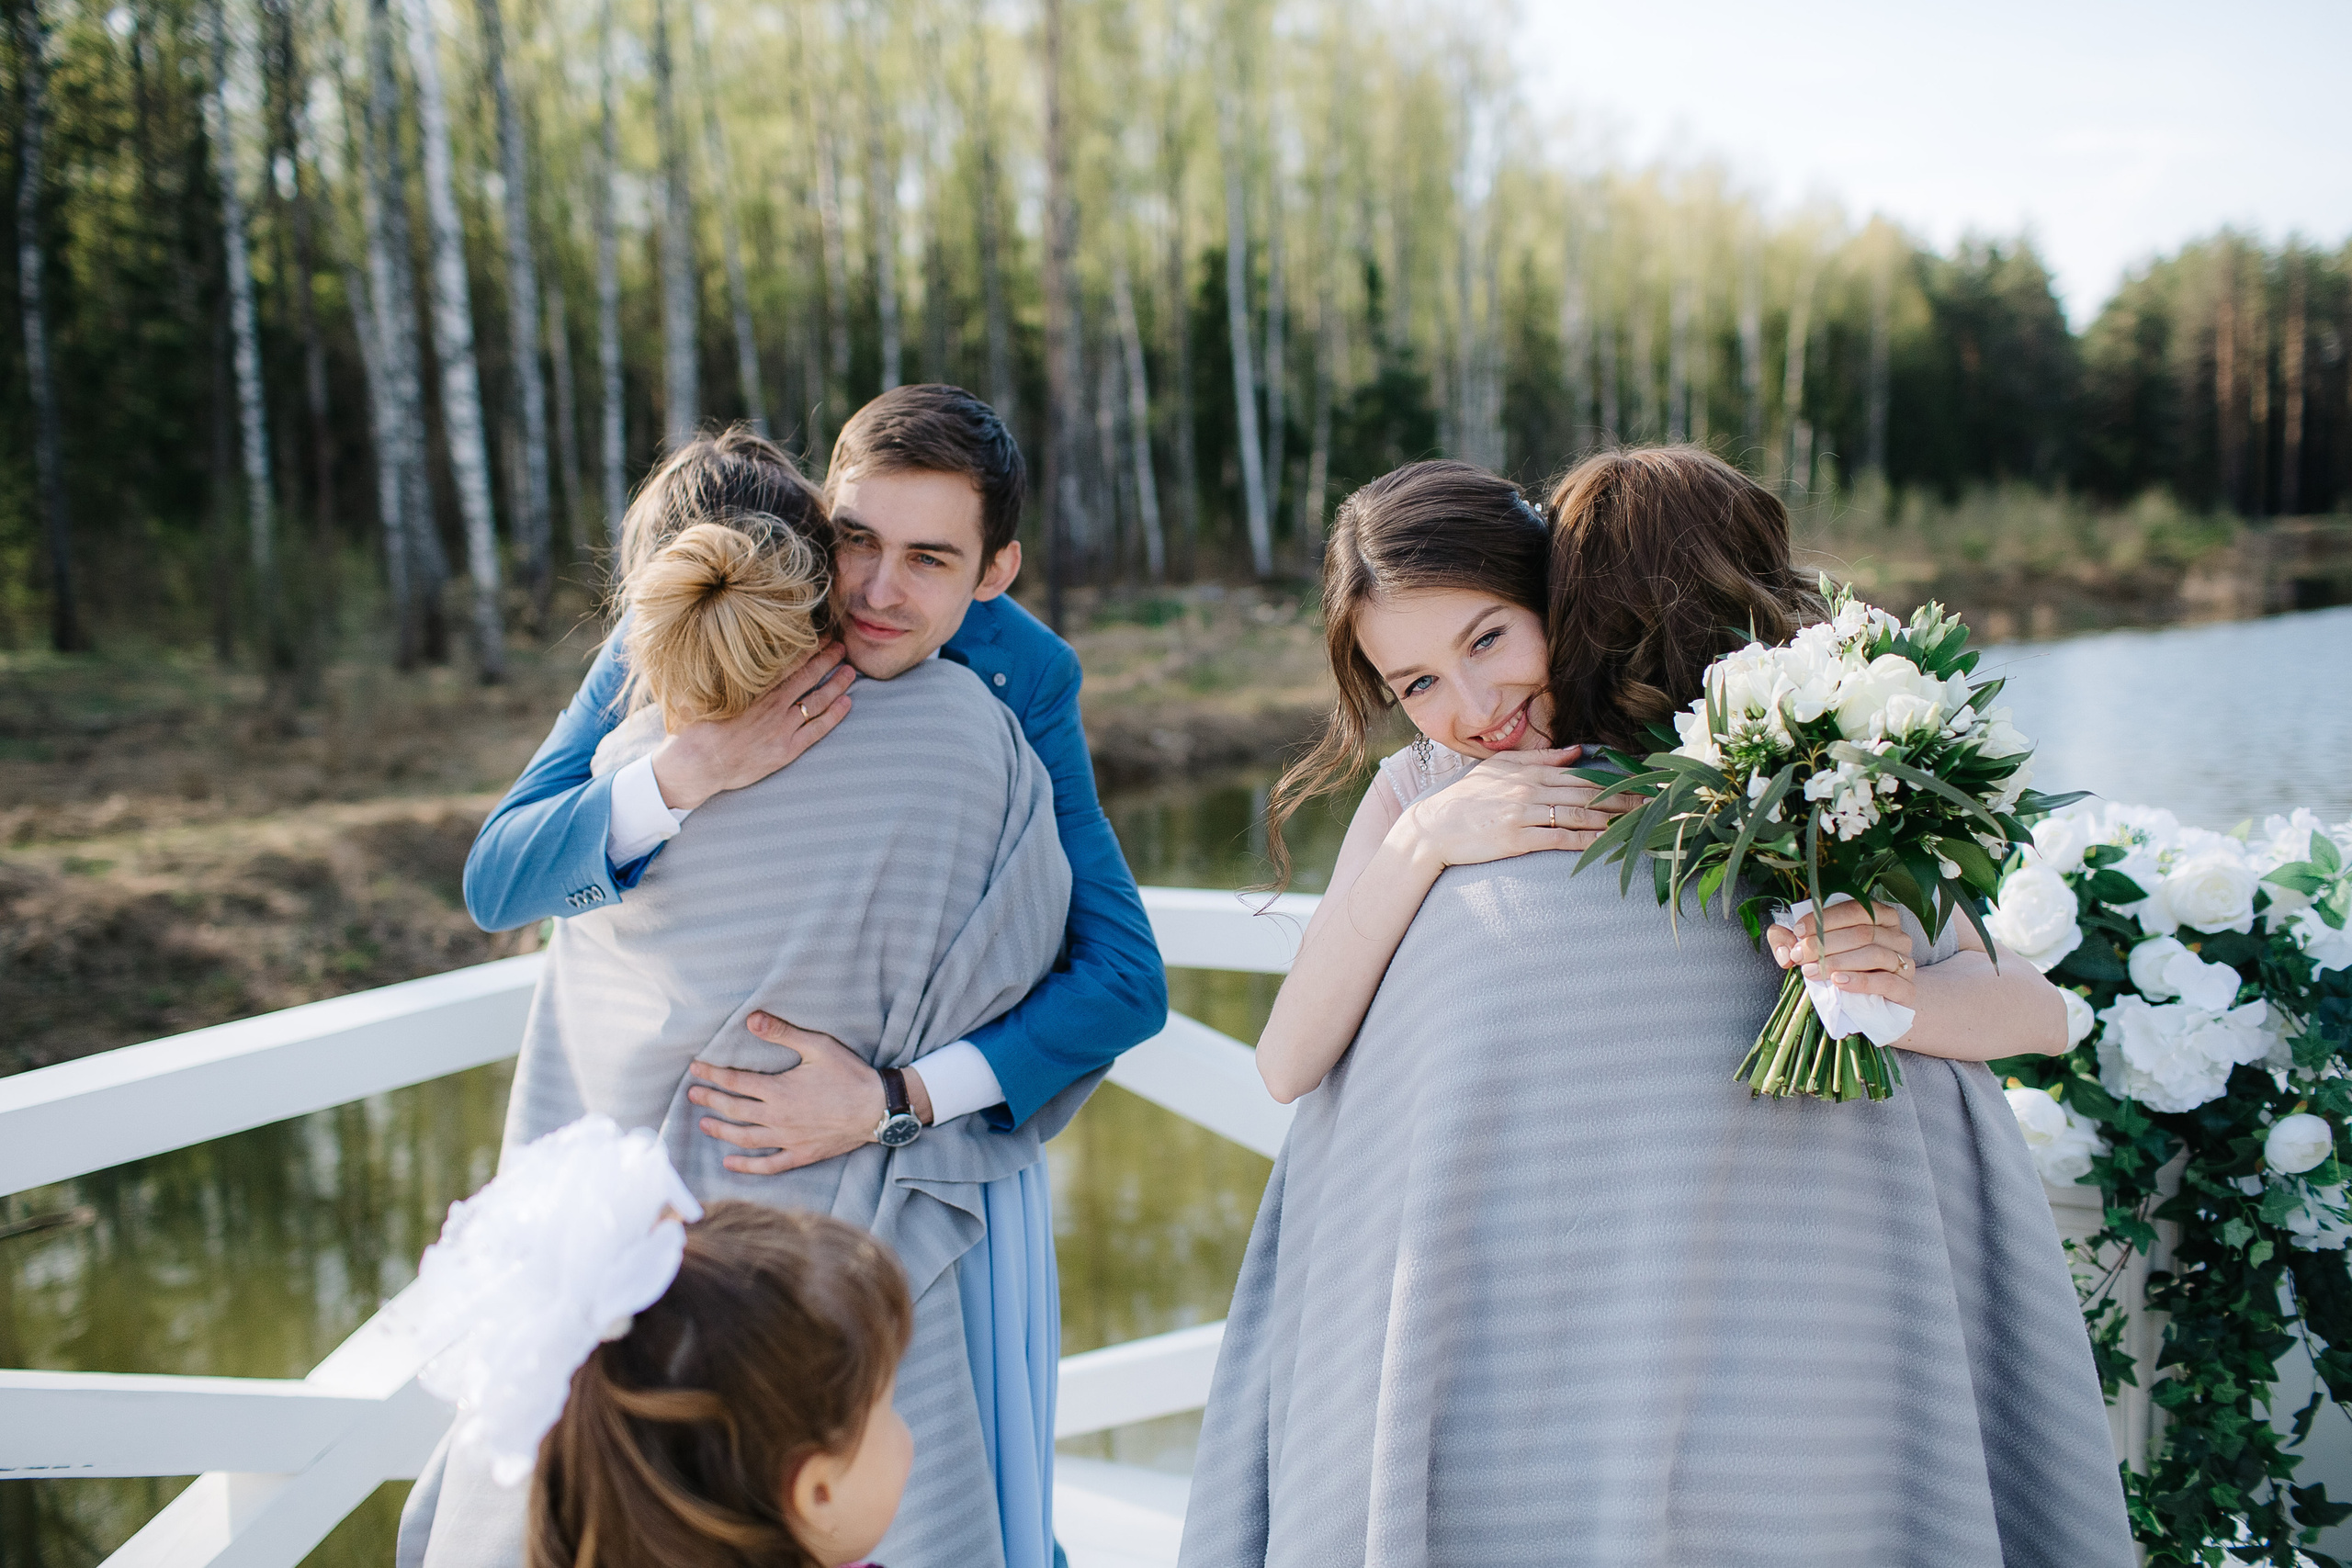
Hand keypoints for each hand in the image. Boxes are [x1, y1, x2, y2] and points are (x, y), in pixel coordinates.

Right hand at [649, 643, 853, 810]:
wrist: (698, 765)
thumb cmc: (696, 730)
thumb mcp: (706, 693)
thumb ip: (718, 676)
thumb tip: (715, 653)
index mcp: (755, 690)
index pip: (789, 664)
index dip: (809, 649)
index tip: (820, 638)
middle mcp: (773, 706)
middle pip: (808, 678)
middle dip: (827, 660)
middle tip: (841, 647)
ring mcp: (782, 729)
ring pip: (817, 701)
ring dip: (837, 685)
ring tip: (850, 672)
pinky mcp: (787, 750)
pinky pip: (817, 730)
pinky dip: (834, 716)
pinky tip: (847, 703)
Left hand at [687, 1011, 932, 1174]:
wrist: (878, 1108)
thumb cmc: (850, 1074)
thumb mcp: (817, 1046)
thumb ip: (782, 1033)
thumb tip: (751, 1019)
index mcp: (777, 1090)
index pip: (734, 1082)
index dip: (711, 1074)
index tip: (695, 1069)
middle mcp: (776, 1117)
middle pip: (733, 1109)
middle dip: (709, 1100)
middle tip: (692, 1094)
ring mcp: (786, 1139)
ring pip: (743, 1137)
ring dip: (720, 1130)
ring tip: (704, 1123)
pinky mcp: (800, 1154)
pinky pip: (767, 1164)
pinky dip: (746, 1166)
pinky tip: (730, 1163)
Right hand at [1392, 747, 1632, 869]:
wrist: (1433, 828)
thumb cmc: (1465, 799)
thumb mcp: (1499, 769)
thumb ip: (1540, 759)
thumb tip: (1578, 752)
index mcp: (1528, 772)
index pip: (1581, 774)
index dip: (1616, 779)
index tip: (1644, 783)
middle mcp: (1530, 789)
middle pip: (1587, 793)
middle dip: (1626, 799)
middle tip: (1658, 803)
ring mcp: (1523, 813)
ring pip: (1579, 814)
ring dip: (1613, 819)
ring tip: (1643, 823)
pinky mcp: (1517, 838)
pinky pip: (1559, 838)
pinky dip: (1586, 840)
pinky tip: (1608, 842)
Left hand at [1766, 900, 1917, 1008]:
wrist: (1877, 1007)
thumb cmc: (1845, 970)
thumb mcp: (1816, 952)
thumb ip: (1792, 942)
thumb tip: (1782, 947)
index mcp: (1881, 916)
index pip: (1855, 909)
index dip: (1824, 919)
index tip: (1798, 931)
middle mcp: (1897, 936)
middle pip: (1862, 932)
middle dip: (1825, 943)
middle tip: (1799, 955)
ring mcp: (1906, 962)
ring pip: (1874, 954)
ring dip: (1838, 962)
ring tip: (1811, 971)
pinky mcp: (1907, 990)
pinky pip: (1887, 982)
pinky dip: (1860, 981)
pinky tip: (1839, 981)